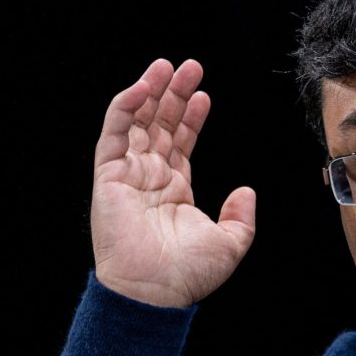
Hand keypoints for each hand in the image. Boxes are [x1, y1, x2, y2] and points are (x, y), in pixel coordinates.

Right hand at [91, 58, 256, 307]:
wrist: (156, 290)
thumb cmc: (189, 274)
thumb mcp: (231, 243)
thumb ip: (241, 217)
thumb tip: (246, 191)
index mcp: (174, 191)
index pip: (181, 144)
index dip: (191, 118)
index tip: (204, 95)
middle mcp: (149, 179)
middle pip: (160, 126)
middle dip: (173, 95)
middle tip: (189, 66)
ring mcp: (128, 175)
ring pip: (137, 122)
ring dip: (150, 92)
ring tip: (167, 66)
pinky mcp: (108, 176)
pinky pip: (113, 134)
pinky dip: (125, 107)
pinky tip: (141, 86)